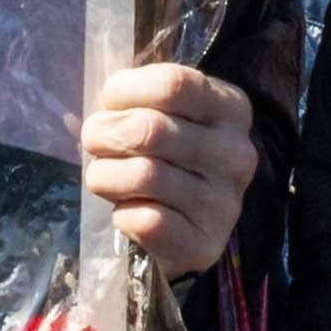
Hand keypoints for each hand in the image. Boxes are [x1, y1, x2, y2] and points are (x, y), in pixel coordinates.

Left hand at [84, 58, 255, 278]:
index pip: (172, 86)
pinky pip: (145, 221)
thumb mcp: (165, 113)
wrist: (188, 228)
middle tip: (94, 141)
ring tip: (105, 177)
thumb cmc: (167, 156)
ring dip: (105, 176)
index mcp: (231, 108)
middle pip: (150, 130)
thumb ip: (139, 98)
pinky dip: (122, 214)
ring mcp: (225, 202)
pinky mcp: (205, 244)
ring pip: (143, 176)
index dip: (126, 91)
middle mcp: (236, 154)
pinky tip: (128, 211)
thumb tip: (107, 103)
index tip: (111, 103)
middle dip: (103, 133)